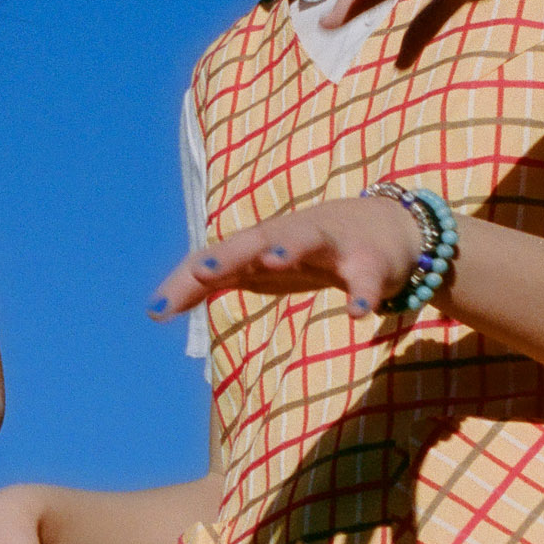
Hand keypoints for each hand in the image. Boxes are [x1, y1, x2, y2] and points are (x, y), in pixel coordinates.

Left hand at [150, 188, 426, 322]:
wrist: (389, 229)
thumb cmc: (310, 251)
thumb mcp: (257, 267)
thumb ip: (213, 282)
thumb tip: (154, 309)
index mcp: (262, 241)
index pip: (217, 258)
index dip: (187, 282)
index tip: (157, 311)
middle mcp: (291, 236)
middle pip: (255, 239)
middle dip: (229, 254)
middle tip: (202, 271)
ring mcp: (332, 243)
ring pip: (307, 238)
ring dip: (289, 246)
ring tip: (273, 261)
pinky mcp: (371, 260)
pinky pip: (365, 279)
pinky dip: (362, 294)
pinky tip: (357, 314)